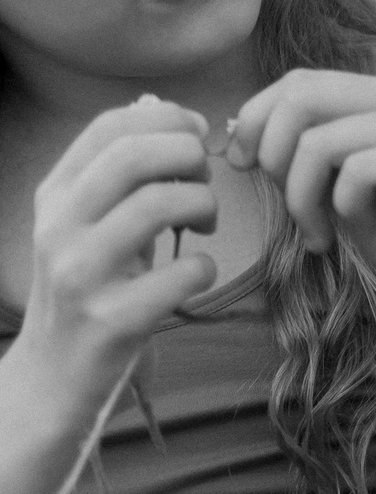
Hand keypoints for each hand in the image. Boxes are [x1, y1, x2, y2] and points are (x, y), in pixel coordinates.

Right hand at [12, 99, 218, 422]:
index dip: (168, 118)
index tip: (196, 135)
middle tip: (203, 182)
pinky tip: (195, 276)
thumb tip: (176, 116)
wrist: (52, 377)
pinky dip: (206, 267)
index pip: (110, 126)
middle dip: (190, 156)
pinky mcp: (110, 320)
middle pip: (136, 155)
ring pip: (158, 204)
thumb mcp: (90, 222)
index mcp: (55, 196)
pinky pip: (184, 272)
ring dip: (203, 205)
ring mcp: (79, 276)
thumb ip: (123, 174)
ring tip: (203, 224)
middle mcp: (58, 229)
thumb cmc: (91, 286)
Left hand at [225, 71, 375, 325]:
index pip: (296, 81)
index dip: (254, 121)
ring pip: (320, 143)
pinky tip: (350, 230)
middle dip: (271, 157)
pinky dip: (338, 208)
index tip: (245, 168)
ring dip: (300, 199)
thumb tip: (236, 133)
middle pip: (301, 99)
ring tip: (317, 234)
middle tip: (288, 204)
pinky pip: (356, 172)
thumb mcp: (343, 188)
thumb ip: (305, 155)